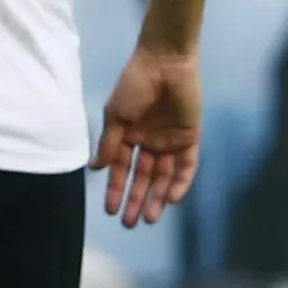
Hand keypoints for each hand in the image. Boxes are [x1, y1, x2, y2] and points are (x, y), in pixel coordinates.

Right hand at [95, 46, 200, 227]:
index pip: (122, 170)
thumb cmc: (134, 86)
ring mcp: (170, 142)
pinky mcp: (190, 139)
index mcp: (128, 137)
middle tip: (130, 223)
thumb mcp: (115, 116)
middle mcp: (149, 143)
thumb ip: (109, 144)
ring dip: (156, 197)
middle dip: (136, 200)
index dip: (116, 190)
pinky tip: (170, 198)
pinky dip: (179, 182)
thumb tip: (97, 169)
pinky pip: (186, 166)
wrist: (164, 64)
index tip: (110, 210)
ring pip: (164, 177)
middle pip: (143, 178)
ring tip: (149, 218)